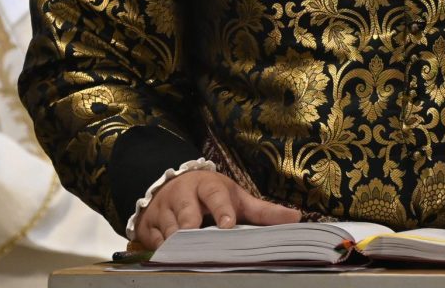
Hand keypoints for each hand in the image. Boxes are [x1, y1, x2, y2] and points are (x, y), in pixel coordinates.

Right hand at [133, 171, 300, 249]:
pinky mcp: (147, 226)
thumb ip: (263, 211)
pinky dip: (162, 252)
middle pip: (187, 212)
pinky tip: (170, 260)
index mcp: (208, 185)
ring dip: (177, 244)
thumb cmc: (212, 196)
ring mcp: (163, 210)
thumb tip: (296, 218)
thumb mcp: (237, 199)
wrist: (173, 186)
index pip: (215, 194)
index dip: (222, 210)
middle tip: (199, 243)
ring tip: (186, 256)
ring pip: (168, 229)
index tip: (228, 225)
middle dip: (192, 228)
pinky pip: (153, 242)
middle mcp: (183, 194)